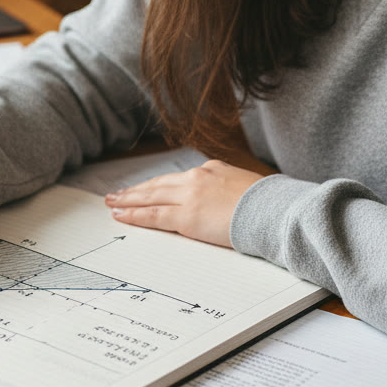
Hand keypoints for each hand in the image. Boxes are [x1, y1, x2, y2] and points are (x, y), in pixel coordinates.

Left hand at [103, 160, 264, 247]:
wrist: (274, 211)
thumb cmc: (268, 205)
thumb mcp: (246, 187)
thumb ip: (229, 190)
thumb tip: (225, 201)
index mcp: (212, 170)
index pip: (178, 179)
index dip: (158, 185)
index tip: (146, 189)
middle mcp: (197, 178)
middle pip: (158, 184)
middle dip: (136, 190)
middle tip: (116, 194)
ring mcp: (189, 196)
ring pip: (150, 197)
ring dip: (129, 200)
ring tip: (112, 203)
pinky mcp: (186, 216)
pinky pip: (153, 215)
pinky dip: (134, 215)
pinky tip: (121, 215)